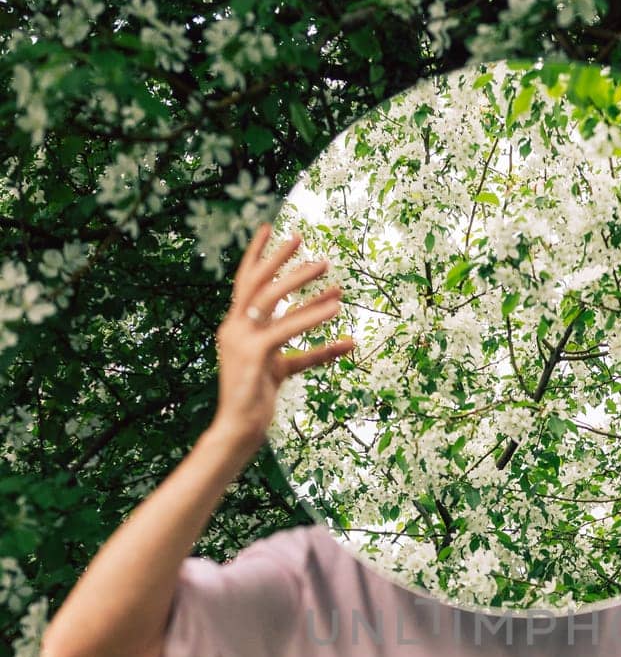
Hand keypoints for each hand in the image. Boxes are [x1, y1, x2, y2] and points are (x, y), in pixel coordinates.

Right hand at [212, 223, 355, 447]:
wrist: (238, 428)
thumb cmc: (259, 398)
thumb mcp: (287, 368)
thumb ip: (313, 353)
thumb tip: (349, 342)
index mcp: (235, 326)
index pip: (244, 283)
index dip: (256, 255)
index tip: (269, 228)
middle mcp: (233, 328)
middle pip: (256, 283)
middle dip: (278, 257)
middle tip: (301, 236)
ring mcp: (241, 341)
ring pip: (270, 299)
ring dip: (299, 280)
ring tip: (327, 266)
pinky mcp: (255, 355)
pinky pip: (286, 329)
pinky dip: (311, 316)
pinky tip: (334, 308)